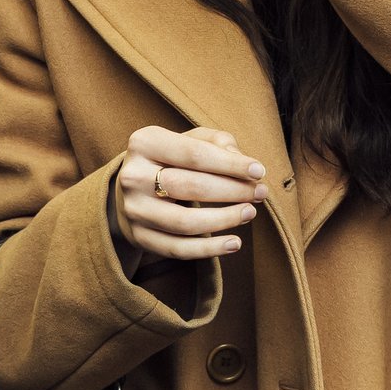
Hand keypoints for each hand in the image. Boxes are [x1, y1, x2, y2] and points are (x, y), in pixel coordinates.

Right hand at [109, 126, 268, 275]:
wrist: (130, 190)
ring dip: (225, 219)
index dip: (230, 164)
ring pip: (185, 222)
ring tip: (249, 212)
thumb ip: (217, 142)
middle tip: (260, 193)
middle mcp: (133, 176)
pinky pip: (178, 249)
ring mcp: (134, 210)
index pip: (194, 154)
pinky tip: (234, 243)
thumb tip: (241, 162)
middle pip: (191, 186)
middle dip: (233, 190)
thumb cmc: (170, 160)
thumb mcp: (188, 140)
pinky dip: (209, 249)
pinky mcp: (139, 237)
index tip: (259, 171)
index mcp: (144, 143)